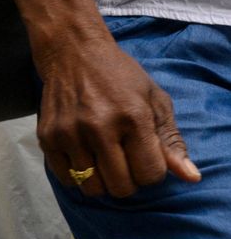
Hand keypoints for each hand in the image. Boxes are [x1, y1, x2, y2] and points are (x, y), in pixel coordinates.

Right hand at [34, 35, 200, 197]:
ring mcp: (69, 133)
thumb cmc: (119, 76)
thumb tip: (191, 178)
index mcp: (132, 117)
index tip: (144, 156)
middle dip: (128, 181)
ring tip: (102, 160)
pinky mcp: (46, 136)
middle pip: (120, 187)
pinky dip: (77, 176)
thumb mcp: (154, 100)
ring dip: (101, 181)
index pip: (150, 174)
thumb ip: (171, 140)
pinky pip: (65, 178)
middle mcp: (98, 127)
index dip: (151, 171)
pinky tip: (83, 157)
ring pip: (91, 187)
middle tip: (123, 161)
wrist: (72, 52)